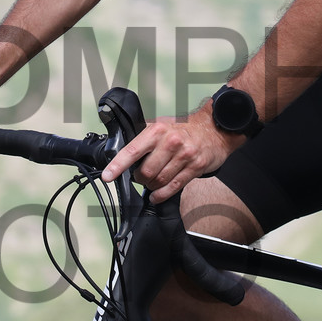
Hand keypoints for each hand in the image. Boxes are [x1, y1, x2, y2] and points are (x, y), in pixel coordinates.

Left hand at [100, 108, 240, 202]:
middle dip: (139, 179)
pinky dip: (161, 194)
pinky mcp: (195, 167)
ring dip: (151, 186)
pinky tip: (157, 195)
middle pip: (145, 172)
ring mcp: (184, 154)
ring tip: (151, 183)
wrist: (213, 130)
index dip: (118, 165)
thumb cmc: (183, 130)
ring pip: (158, 181)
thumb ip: (143, 138)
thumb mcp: (161, 126)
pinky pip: (173, 187)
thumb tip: (120, 153)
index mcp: (157, 130)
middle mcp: (170, 141)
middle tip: (140, 177)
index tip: (108, 176)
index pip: (132, 150)